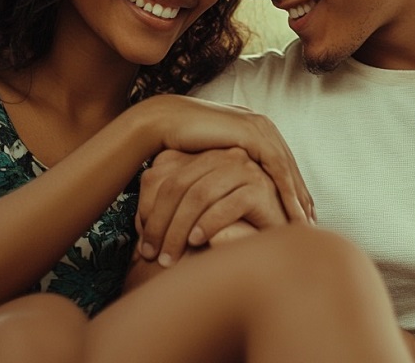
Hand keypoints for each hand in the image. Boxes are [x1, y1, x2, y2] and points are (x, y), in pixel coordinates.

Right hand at [133, 96, 313, 226]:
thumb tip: (232, 187)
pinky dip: (287, 191)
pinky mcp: (253, 133)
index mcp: (255, 129)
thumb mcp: (213, 158)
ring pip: (287, 169)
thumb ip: (228, 167)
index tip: (299, 215)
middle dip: (300, 197)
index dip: (291, 190)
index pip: (280, 165)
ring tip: (305, 224)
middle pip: (289, 167)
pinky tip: (293, 211)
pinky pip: (277, 167)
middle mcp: (262, 126)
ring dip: (298, 198)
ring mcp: (260, 127)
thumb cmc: (181, 142)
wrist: (165, 122)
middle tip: (310, 224)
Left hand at [137, 148, 287, 264]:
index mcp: (204, 157)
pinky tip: (196, 243)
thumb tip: (139, 224)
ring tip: (168, 256)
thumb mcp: (198, 213)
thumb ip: (174, 208)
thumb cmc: (233, 228)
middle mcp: (223, 157)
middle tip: (149, 255)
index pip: (163, 177)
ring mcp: (244, 169)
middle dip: (160, 224)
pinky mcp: (261, 188)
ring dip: (178, 229)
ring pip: (199, 195)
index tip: (141, 241)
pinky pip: (227, 204)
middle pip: (178, 187)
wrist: (275, 237)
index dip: (148, 209)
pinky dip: (208, 224)